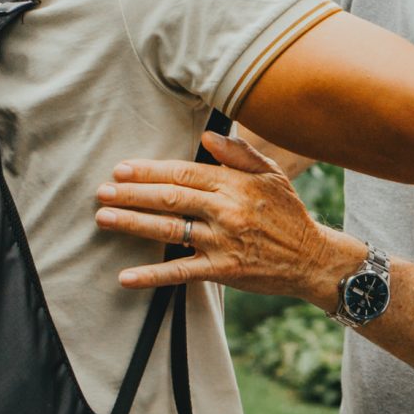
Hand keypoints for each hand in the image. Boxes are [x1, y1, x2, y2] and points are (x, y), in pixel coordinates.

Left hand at [95, 130, 359, 307]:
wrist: (312, 258)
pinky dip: (152, 275)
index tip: (121, 169)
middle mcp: (227, 210)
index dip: (150, 171)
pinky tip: (126, 276)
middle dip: (132, 193)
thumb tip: (206, 137)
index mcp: (235, 184)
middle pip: (170, 198)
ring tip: (104, 218)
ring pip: (169, 230)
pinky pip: (181, 272)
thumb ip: (239, 154)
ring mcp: (223, 242)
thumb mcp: (272, 175)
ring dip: (133, 223)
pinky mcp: (223, 271)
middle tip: (102, 191)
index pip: (184, 173)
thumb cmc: (288, 214)